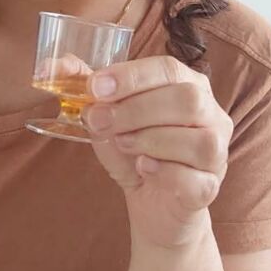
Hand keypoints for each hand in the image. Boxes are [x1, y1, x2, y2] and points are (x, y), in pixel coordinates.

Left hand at [81, 56, 232, 249]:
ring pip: (198, 140)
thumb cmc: (134, 151)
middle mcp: (211, 114)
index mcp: (188, 84)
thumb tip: (54, 66)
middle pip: (187, 99)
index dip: (131, 76)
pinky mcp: (211, 187)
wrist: (154, 204)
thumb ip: (87, 89)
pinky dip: (165, 173)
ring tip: (123, 144)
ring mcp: (217, 152)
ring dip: (151, 140)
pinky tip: (145, 169)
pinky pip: (196, 179)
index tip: (95, 87)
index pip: (167, 68)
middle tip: (100, 120)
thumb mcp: (107, 116)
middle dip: (136, 109)